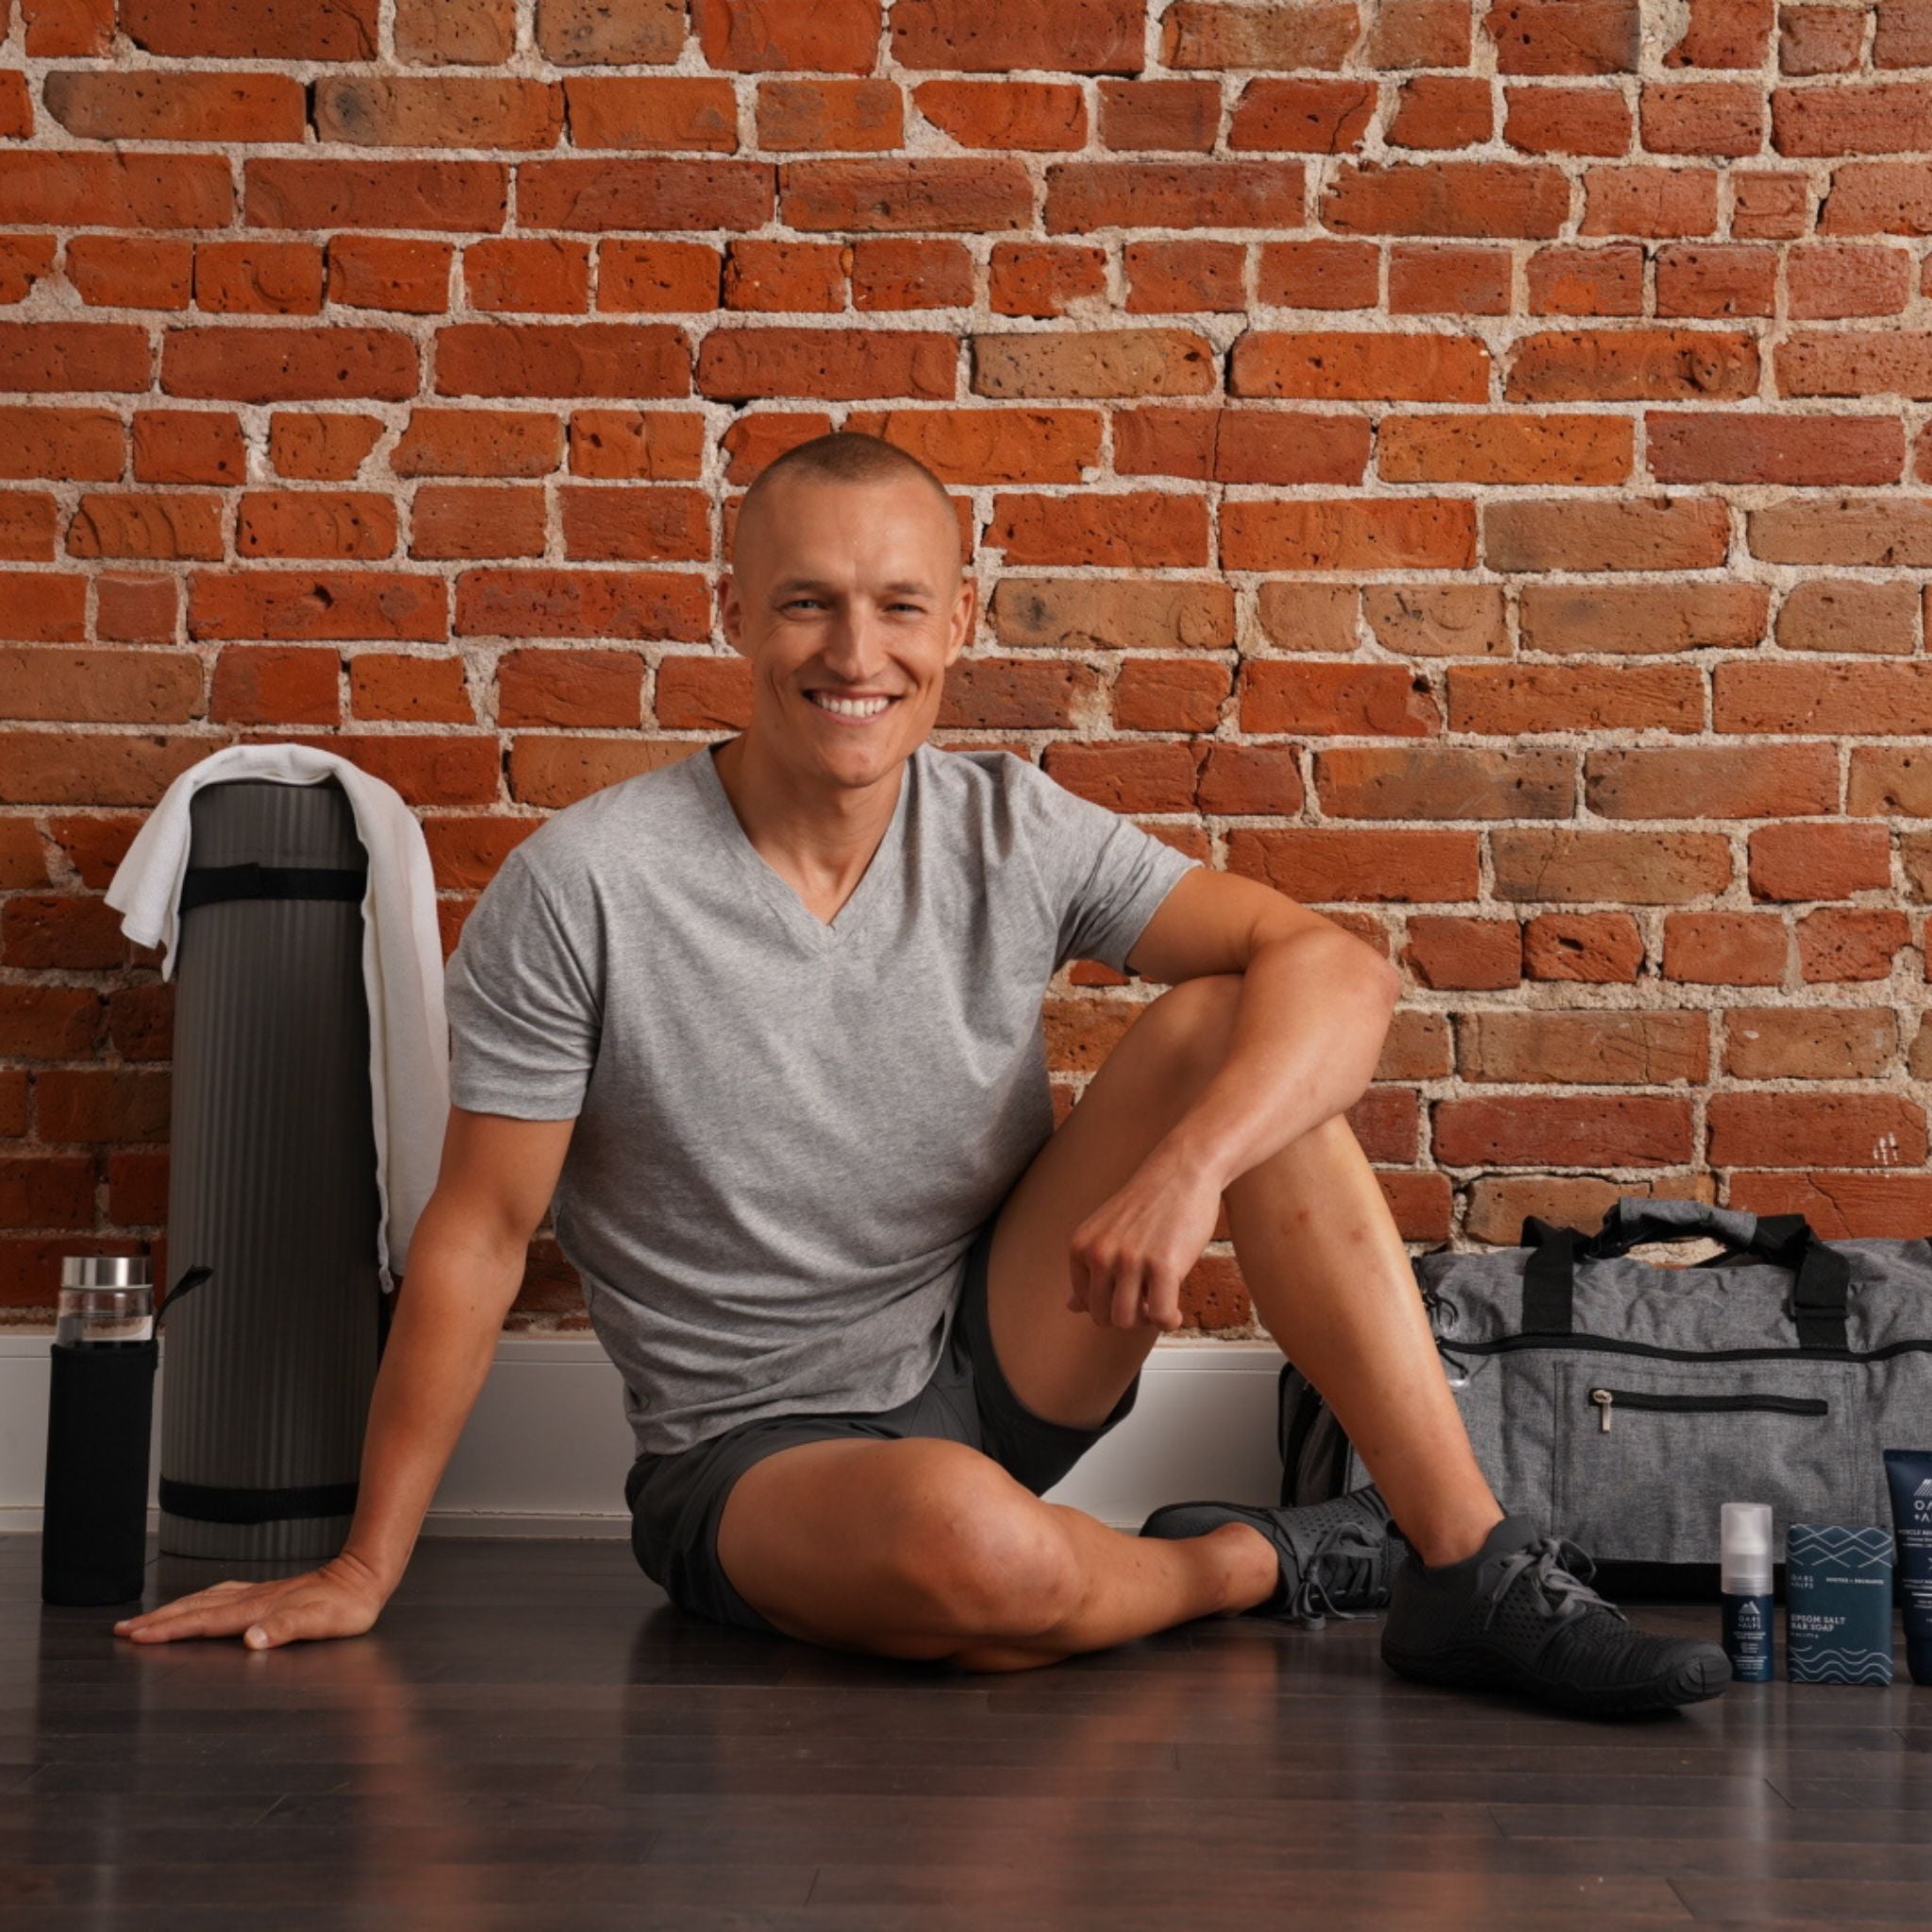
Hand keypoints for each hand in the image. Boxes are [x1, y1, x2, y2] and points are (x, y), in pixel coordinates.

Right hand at [110, 1548, 390, 1650]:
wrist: (364, 1576)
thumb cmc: (346, 1606)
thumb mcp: (321, 1623)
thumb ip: (286, 1630)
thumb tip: (252, 1641)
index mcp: (257, 1610)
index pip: (203, 1623)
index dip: (169, 1631)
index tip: (137, 1636)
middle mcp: (252, 1600)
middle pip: (194, 1609)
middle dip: (157, 1620)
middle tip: (122, 1630)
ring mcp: (257, 1594)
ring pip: (203, 1601)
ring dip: (172, 1610)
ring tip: (146, 1619)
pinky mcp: (266, 1593)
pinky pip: (219, 1596)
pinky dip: (197, 1602)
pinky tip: (196, 1604)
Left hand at [1064, 1151, 1225, 1332]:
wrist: (1182, 1170)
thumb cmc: (1149, 1203)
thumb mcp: (1106, 1232)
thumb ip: (1088, 1268)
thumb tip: (1070, 1307)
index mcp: (1080, 1246)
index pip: (1085, 1303)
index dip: (1111, 1304)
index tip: (1132, 1291)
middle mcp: (1099, 1253)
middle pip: (1103, 1317)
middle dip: (1128, 1316)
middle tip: (1149, 1301)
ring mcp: (1129, 1260)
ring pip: (1127, 1321)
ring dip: (1147, 1320)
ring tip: (1161, 1304)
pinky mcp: (1163, 1265)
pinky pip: (1161, 1316)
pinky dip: (1169, 1321)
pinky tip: (1177, 1310)